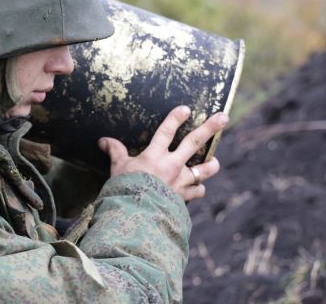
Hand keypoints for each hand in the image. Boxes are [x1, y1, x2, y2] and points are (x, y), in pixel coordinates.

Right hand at [98, 106, 227, 201]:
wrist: (137, 216)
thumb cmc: (125, 189)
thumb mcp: (117, 168)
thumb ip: (114, 151)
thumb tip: (102, 140)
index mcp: (154, 155)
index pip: (167, 131)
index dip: (176, 118)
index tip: (186, 109)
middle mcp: (171, 165)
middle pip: (194, 142)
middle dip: (209, 128)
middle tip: (223, 117)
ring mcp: (180, 182)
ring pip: (204, 169)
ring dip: (211, 165)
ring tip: (215, 162)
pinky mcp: (183, 198)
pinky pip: (197, 192)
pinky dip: (197, 189)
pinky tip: (198, 189)